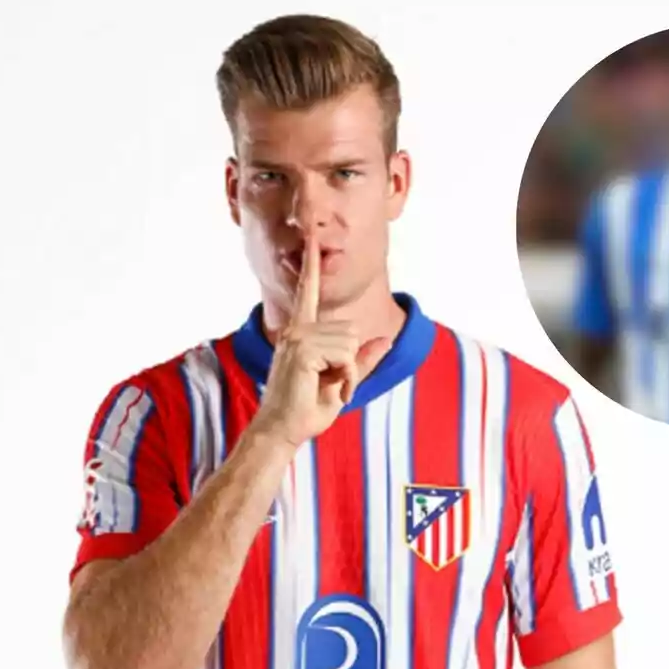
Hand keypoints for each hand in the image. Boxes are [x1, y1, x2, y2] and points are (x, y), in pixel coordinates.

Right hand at [251, 234, 391, 448]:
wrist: (283, 431)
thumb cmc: (307, 409)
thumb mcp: (342, 382)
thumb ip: (362, 359)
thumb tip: (384, 339)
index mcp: (301, 332)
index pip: (309, 293)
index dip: (312, 266)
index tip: (311, 237)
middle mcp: (297, 329)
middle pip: (351, 330)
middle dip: (351, 362)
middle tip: (330, 385)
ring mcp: (298, 337)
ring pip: (351, 343)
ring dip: (349, 372)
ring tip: (327, 388)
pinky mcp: (302, 350)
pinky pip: (347, 357)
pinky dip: (348, 379)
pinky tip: (330, 391)